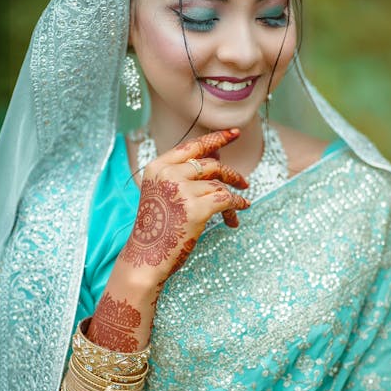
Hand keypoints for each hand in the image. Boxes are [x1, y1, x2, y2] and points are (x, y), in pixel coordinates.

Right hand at [120, 128, 249, 283]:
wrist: (146, 258)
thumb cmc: (157, 228)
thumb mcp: (163, 193)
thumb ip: (184, 174)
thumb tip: (217, 158)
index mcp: (158, 167)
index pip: (192, 146)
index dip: (216, 139)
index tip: (235, 133)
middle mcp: (168, 174)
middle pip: (210, 165)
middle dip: (230, 173)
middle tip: (244, 182)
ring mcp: (181, 191)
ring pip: (219, 185)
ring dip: (231, 198)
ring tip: (234, 211)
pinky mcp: (196, 209)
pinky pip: (226, 200)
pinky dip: (237, 205)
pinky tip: (240, 210)